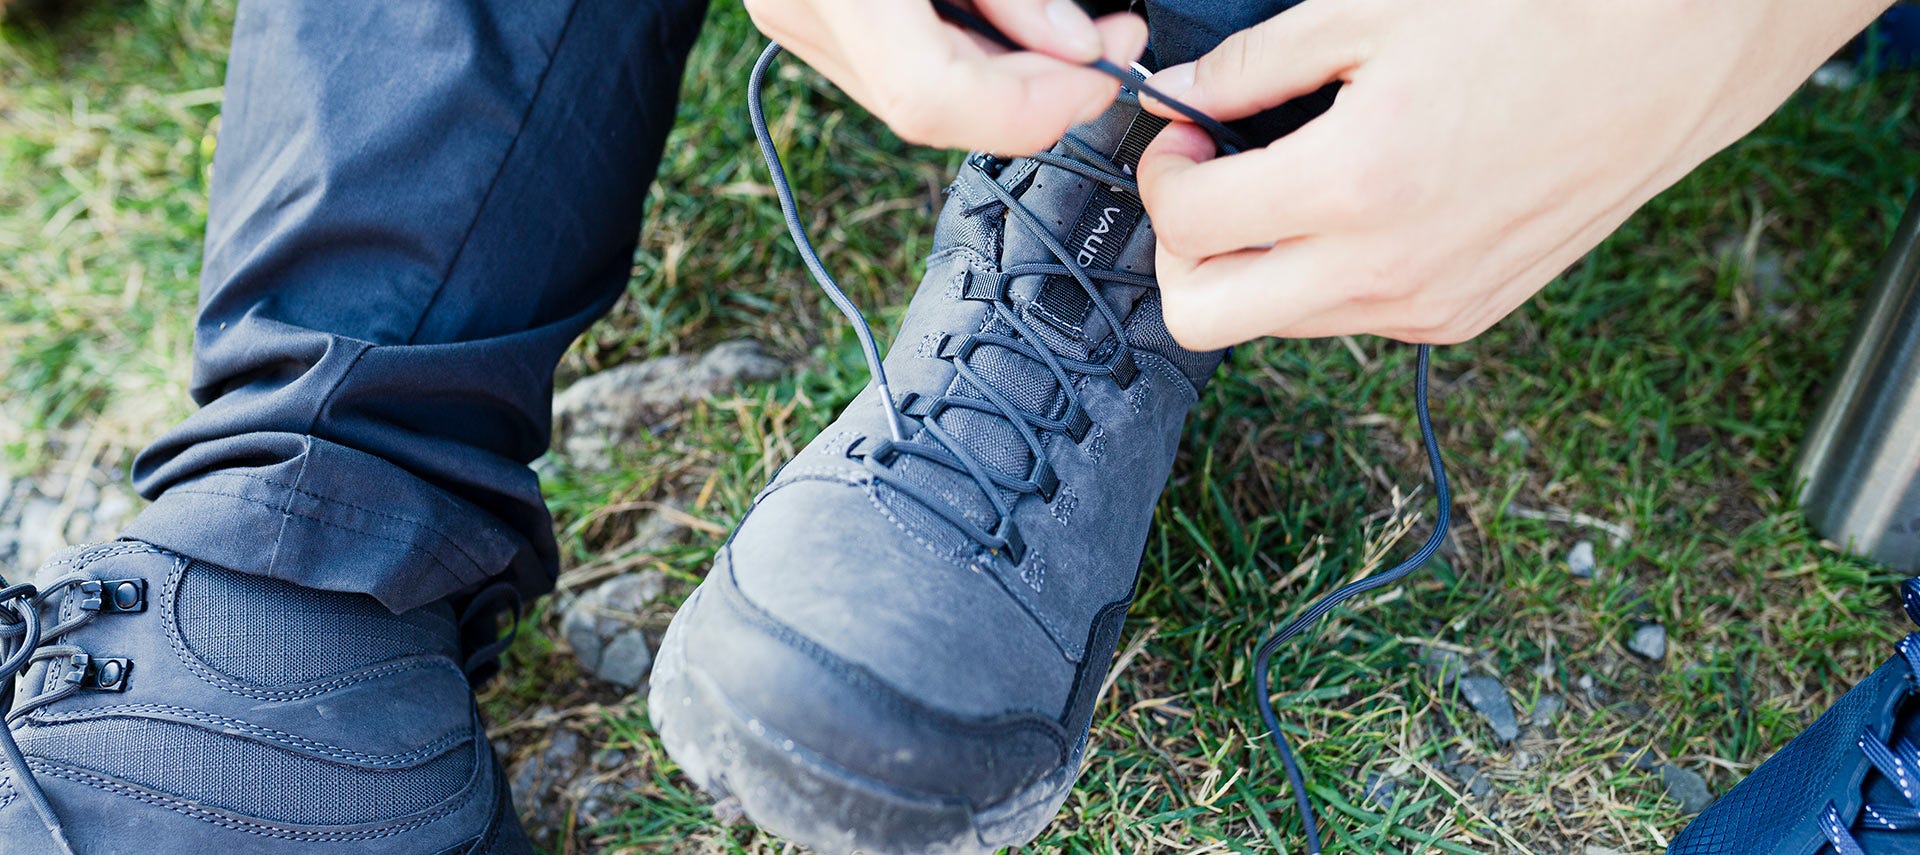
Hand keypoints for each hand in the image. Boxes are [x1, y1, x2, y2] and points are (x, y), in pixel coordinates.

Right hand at [745, 0, 1147, 153]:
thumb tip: (1077, 47)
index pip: (932, 98)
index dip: (1029, 105)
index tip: (1101, 70)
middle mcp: (802, 8)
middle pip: (932, 108)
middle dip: (1036, 89)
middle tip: (1110, 43)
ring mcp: (797, 17)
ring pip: (919, 98)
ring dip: (1006, 77)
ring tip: (1067, 30)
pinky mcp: (809, 12)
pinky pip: (902, 65)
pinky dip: (968, 54)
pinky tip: (1008, 22)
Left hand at [1135, 0, 1892, 348]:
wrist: (1672, 57)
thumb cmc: (1538, 16)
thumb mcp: (1372, 11)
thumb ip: (1252, 64)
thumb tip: (1172, 95)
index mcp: (1357, 187)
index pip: (1188, 224)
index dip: (1163, 173)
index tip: (1186, 135)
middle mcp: (1388, 271)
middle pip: (1203, 318)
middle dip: (1182, 250)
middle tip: (1211, 179)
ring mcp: (1426, 307)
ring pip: (1274, 324)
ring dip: (1253, 263)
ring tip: (1290, 180)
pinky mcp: (1460, 318)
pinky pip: (1348, 318)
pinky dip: (1323, 272)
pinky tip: (1357, 203)